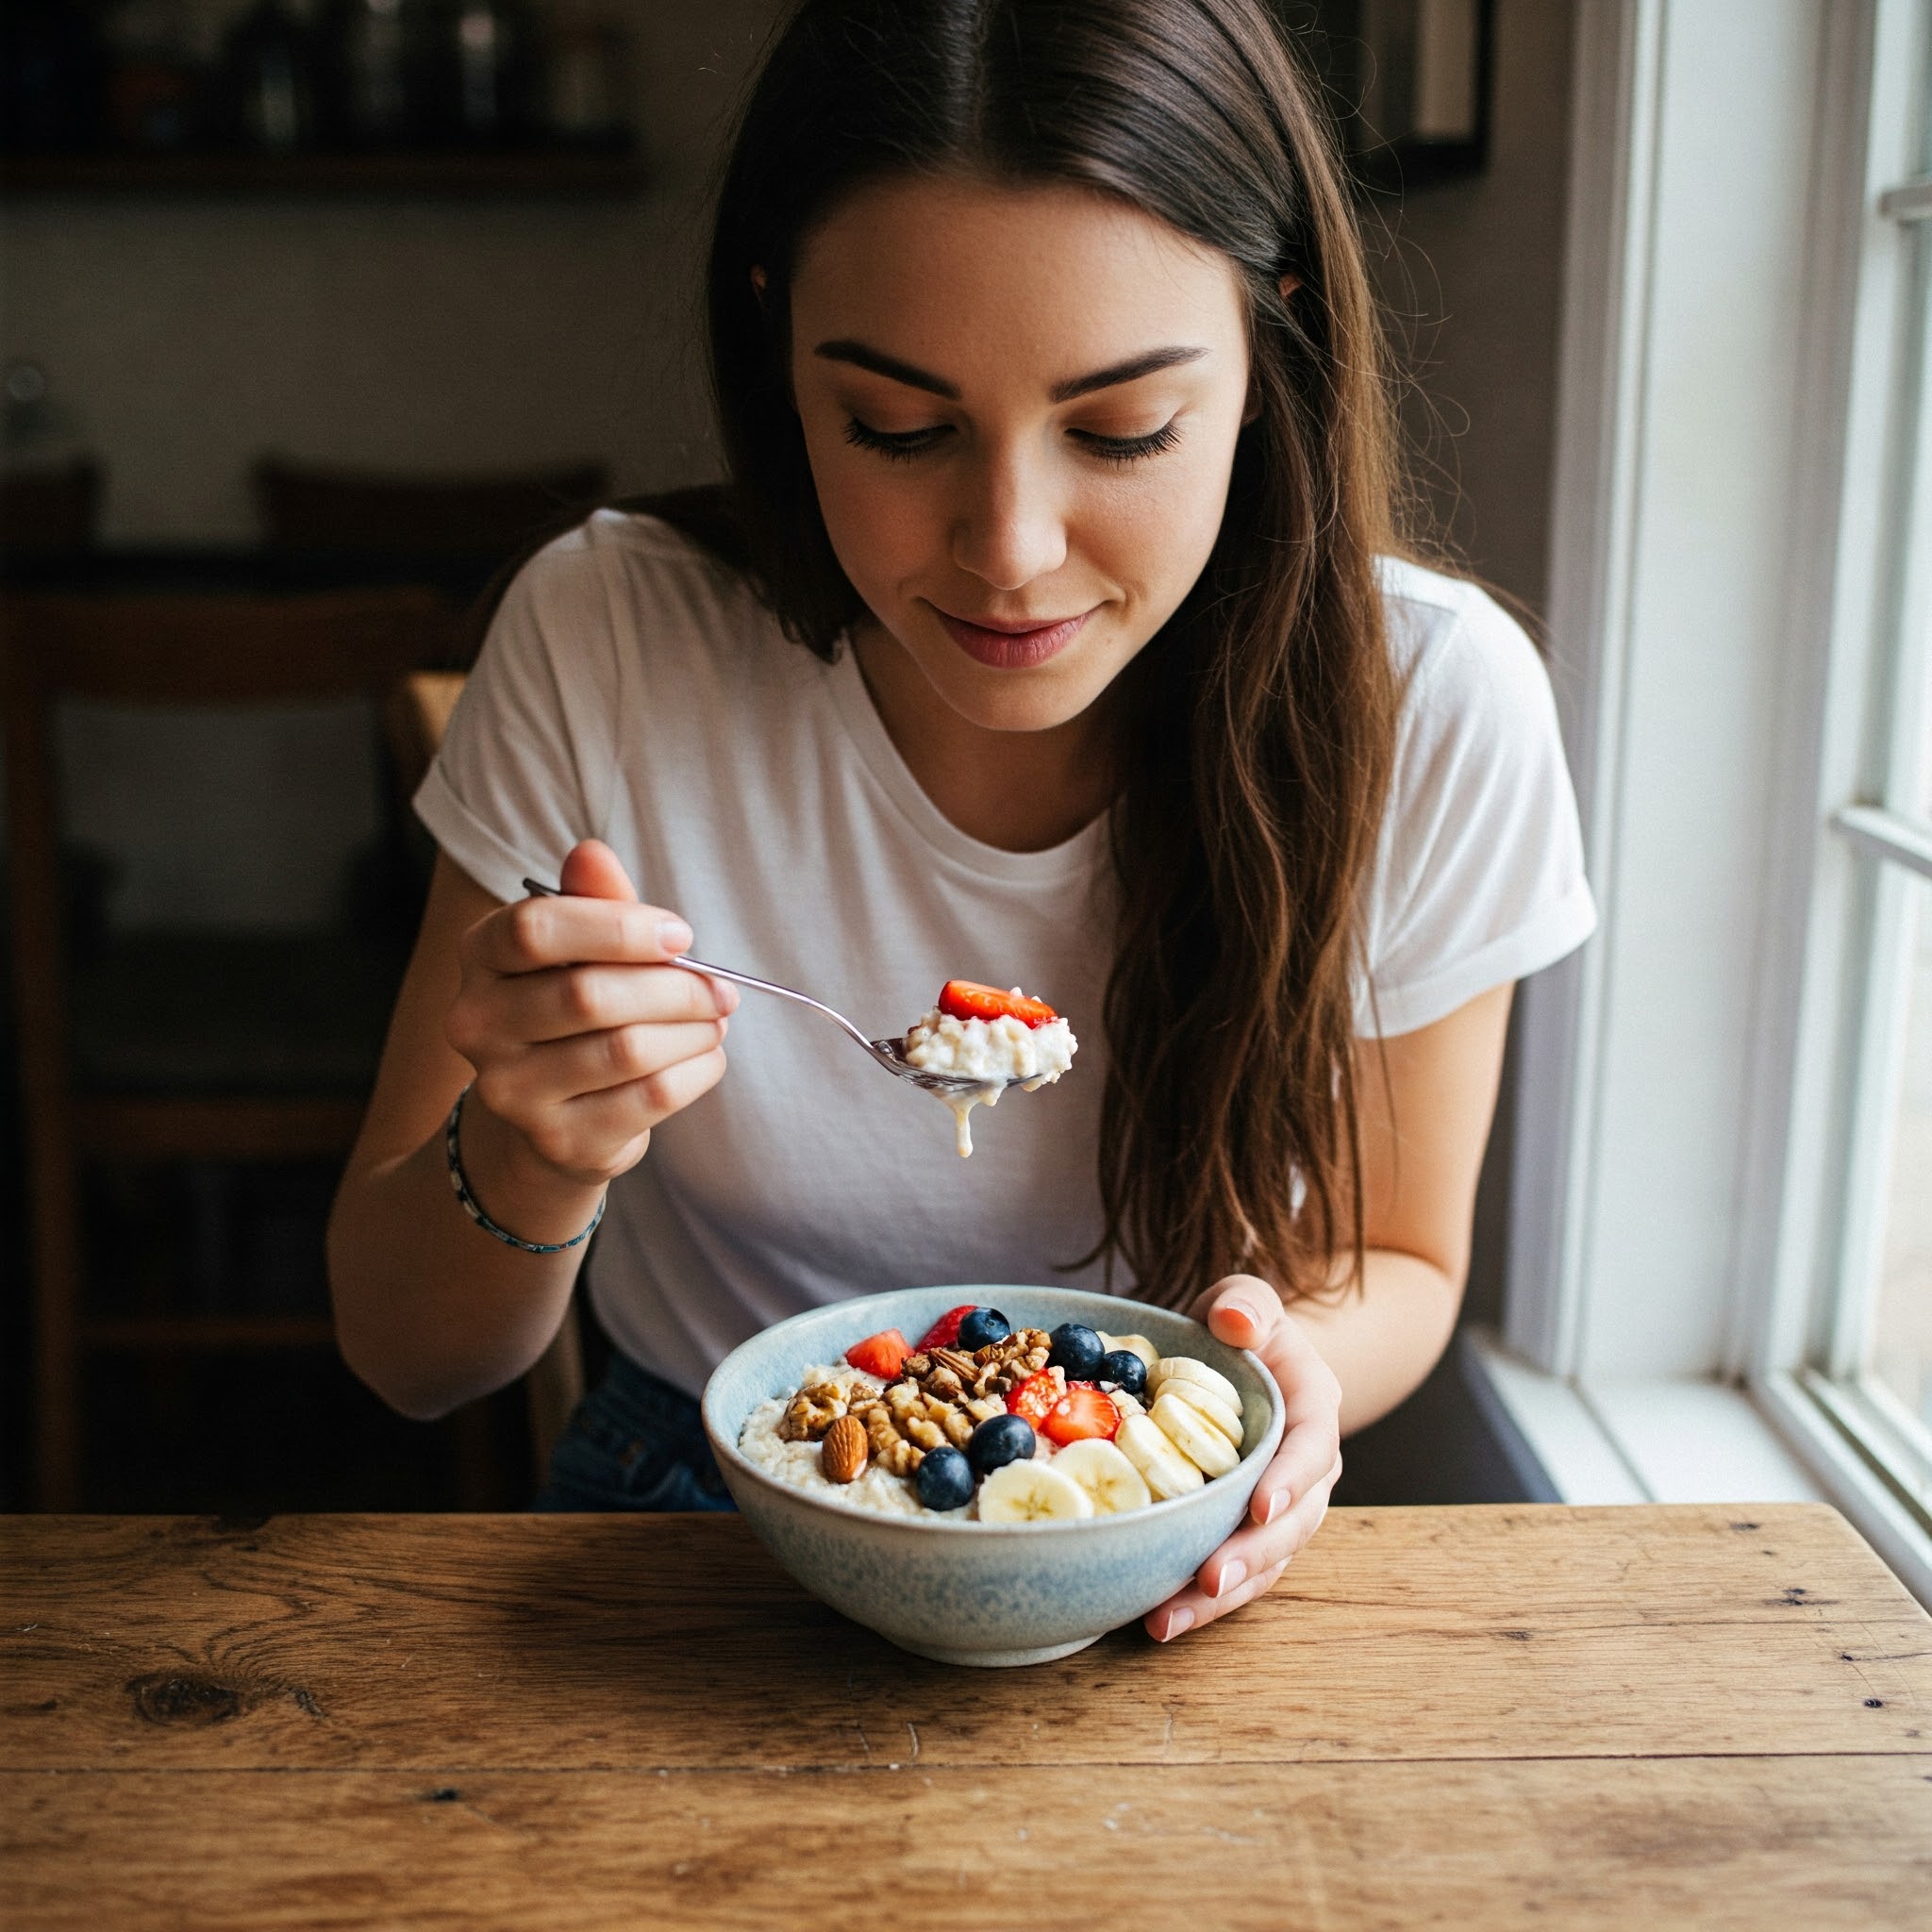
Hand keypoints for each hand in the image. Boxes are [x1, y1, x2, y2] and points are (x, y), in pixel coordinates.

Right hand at [444, 839, 736, 1198]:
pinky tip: (707, 1056)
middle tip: (720, 988)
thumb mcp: (583, 948)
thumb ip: (593, 901)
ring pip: (626, 1049)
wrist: (554, 1120)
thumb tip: (592, 853)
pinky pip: (650, 1097)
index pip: (534, 930)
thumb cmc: (577, 1011)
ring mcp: (511, 1091)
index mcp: (479, 957)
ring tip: (715, 1020)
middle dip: (674, 987)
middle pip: (588, 995)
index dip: (619, 927)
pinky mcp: (560, 1140)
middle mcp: (477, 1025)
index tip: (680, 934)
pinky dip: (697, 1070)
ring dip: (693, 1030)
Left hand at [1143, 1273, 1342, 1642]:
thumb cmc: (1237, 1326)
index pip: (1312, 1448)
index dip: (1290, 1480)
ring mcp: (1278, 1506)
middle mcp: (1306, 1468)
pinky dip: (1202, 1601)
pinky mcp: (1246, 1532)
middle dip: (1253, 1555)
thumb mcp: (1243, 1300)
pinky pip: (1236, 1572)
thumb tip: (1237, 1323)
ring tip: (1168, 1621)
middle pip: (1292, 1522)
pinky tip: (1157, 1618)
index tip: (1258, 1506)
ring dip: (1221, 1598)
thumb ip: (1246, 1304)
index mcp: (1312, 1408)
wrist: (1234, 1359)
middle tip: (1210, 1581)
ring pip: (1265, 1561)